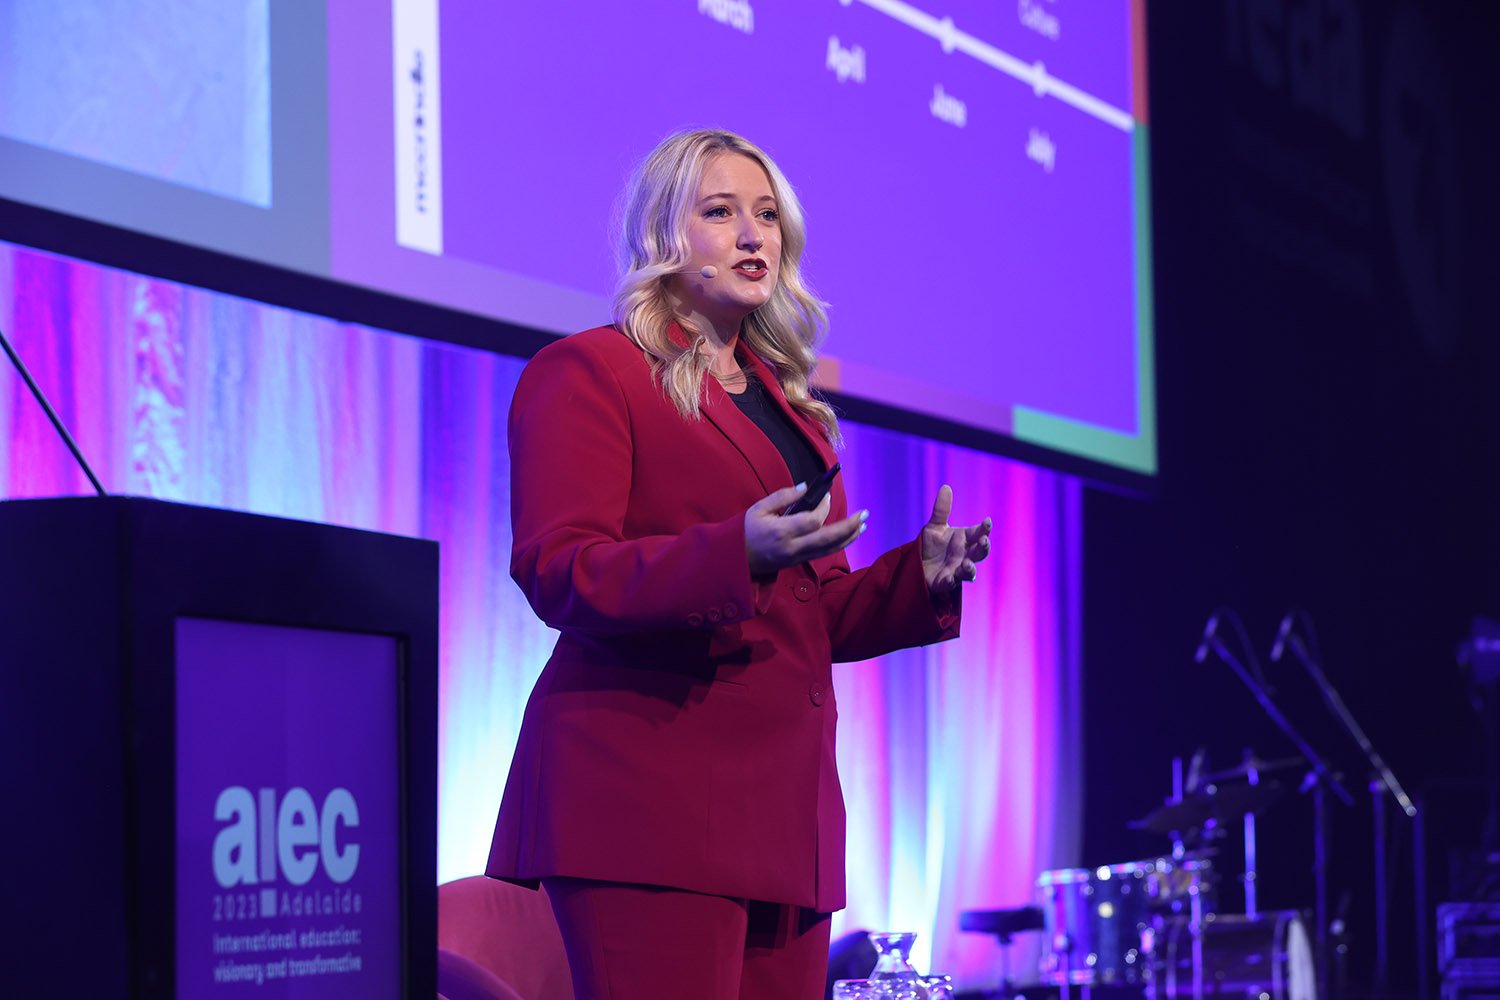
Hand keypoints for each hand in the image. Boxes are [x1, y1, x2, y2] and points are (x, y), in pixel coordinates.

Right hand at [746, 483, 866, 575]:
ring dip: (849, 537)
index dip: (823, 508)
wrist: (736, 559)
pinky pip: (823, 553)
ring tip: (863, 525)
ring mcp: (797, 557)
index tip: (826, 496)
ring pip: (829, 549)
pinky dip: (838, 544)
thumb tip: (805, 487)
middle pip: (828, 539)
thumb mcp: (758, 508)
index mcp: (781, 532)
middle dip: (849, 526)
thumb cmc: (745, 530)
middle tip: (865, 514)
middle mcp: (792, 547)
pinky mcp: (799, 562)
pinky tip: (848, 536)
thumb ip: (782, 496)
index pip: (812, 521)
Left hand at [921, 485, 991, 592]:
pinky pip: (950, 583)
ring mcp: (956, 570)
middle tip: (983, 541)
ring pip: (969, 572)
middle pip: (979, 552)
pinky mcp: (944, 582)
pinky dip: (951, 581)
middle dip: (983, 547)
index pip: (979, 533)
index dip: (984, 528)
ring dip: (970, 568)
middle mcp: (964, 555)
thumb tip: (946, 487)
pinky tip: (951, 577)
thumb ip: (941, 510)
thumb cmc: (931, 546)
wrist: (917, 564)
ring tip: (967, 564)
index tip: (987, 521)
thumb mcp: (934, 526)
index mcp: (965, 539)